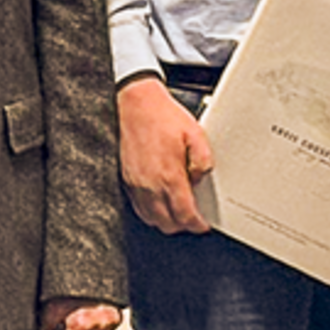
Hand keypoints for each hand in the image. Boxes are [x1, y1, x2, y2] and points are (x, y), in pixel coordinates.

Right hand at [117, 76, 213, 235]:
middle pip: (167, 224)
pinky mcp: (126, 180)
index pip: (184, 215)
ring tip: (177, 213)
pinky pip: (138, 208)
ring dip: (166, 221)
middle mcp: (150, 185)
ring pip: (151, 219)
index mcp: (169, 176)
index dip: (196, 225)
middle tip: (193, 220)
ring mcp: (136, 184)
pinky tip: (159, 204)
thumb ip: (203, 161)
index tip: (202, 225)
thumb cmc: (161, 115)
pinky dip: (151, 212)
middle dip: (182, 225)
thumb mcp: (195, 133)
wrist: (134, 103)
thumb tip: (201, 179)